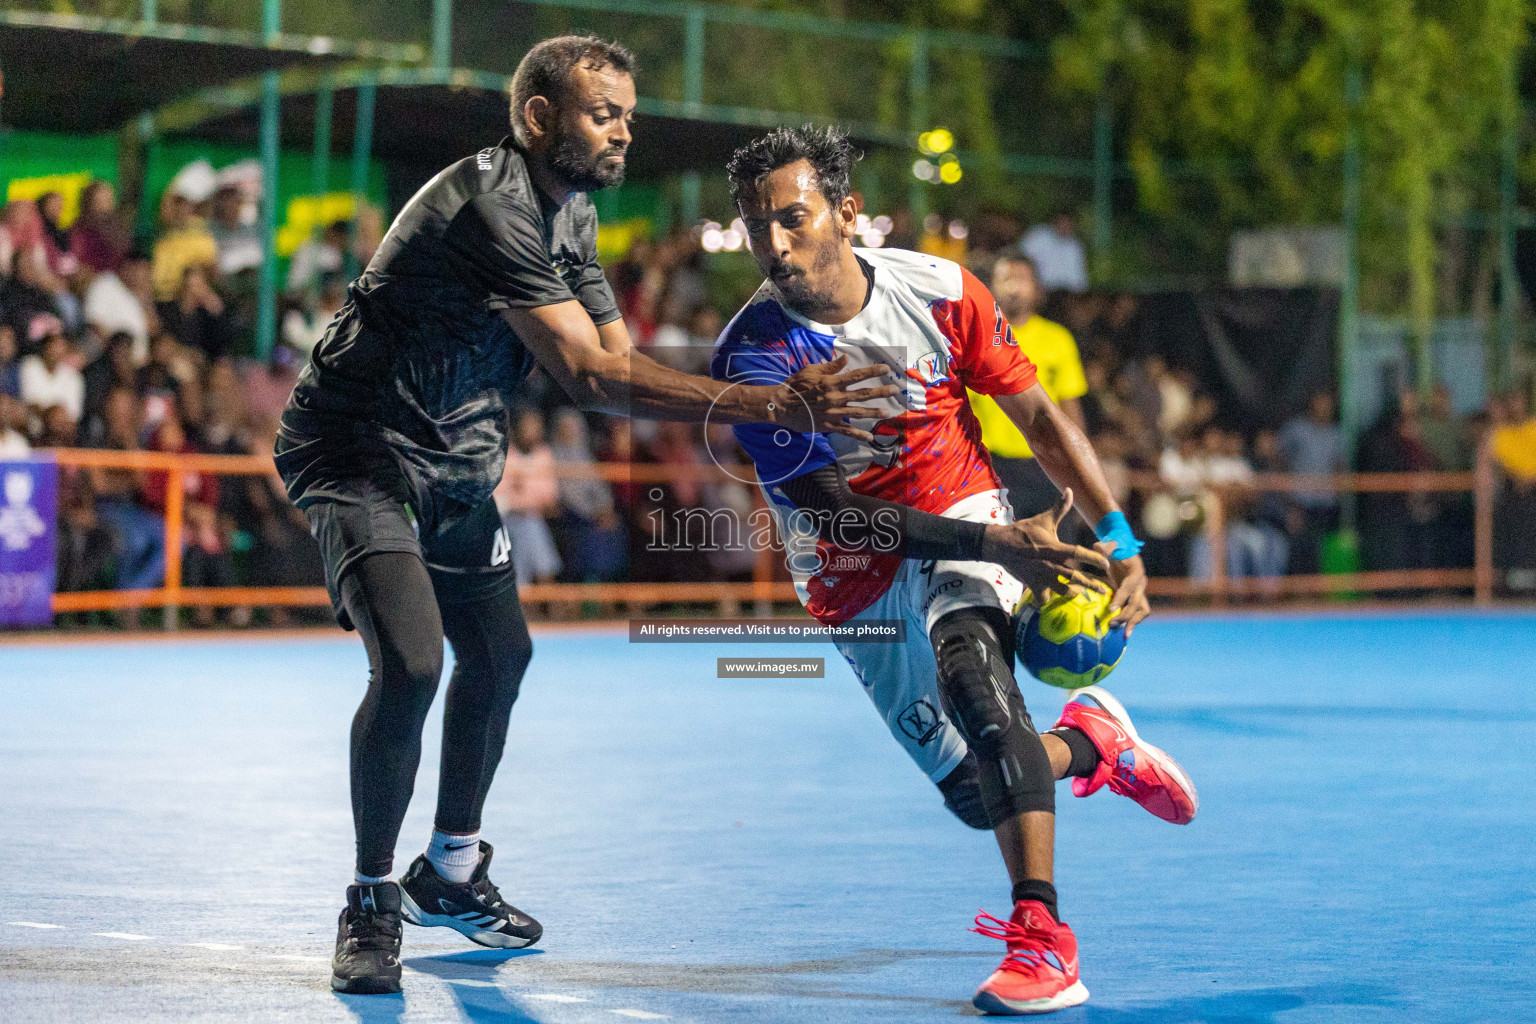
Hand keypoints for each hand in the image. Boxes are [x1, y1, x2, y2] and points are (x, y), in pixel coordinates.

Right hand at [770, 354, 900, 441]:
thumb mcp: (811, 371)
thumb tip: (846, 359)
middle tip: (896, 390)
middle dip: (881, 392)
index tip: (887, 369)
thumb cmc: (795, 386)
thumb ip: (831, 367)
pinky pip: (847, 431)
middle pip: (863, 394)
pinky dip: (859, 435)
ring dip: (875, 412)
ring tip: (889, 411)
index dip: (873, 372)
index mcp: (832, 383)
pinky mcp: (829, 426)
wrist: (781, 406)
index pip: (857, 376)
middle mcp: (835, 397)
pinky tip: (870, 437)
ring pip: (859, 412)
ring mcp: (833, 413)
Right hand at [982, 488, 1112, 601]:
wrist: (1000, 545)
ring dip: (1073, 593)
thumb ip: (1059, 508)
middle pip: (1075, 577)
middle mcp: (1050, 564)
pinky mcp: (1032, 584)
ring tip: (1080, 593)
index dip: (1093, 558)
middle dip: (1091, 585)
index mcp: (1055, 548)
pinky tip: (1052, 599)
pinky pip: (1043, 599)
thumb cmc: (1024, 532)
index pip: (1078, 553)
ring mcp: (1041, 576)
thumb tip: (1069, 490)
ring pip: (1062, 591)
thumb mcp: (1043, 520)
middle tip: (1103, 590)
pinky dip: (1048, 601)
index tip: (1106, 564)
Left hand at [1097, 548, 1149, 636]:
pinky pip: (1136, 612)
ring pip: (1142, 611)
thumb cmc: (1115, 548)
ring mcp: (1140, 592)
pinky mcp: (1135, 598)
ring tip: (1123, 635)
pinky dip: (1130, 622)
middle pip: (1138, 603)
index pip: (1129, 587)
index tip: (1110, 609)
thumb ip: (1106, 547)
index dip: (1121, 598)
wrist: (1124, 551)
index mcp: (1136, 572)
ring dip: (1133, 623)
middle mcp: (1141, 584)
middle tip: (1112, 624)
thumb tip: (1098, 547)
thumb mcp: (1110, 545)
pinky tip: (1122, 632)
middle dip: (1126, 615)